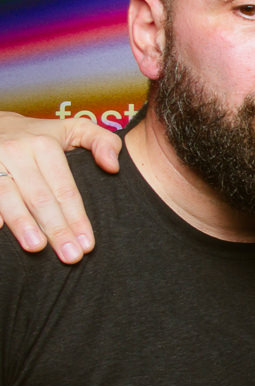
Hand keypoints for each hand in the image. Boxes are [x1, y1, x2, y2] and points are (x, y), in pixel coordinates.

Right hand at [0, 113, 118, 262]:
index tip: (88, 244)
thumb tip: (113, 167)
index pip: (65, 189)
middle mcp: (16, 152)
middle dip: (56, 229)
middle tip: (70, 256)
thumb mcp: (75, 129)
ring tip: (37, 248)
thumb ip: (103, 142)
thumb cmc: (41, 136)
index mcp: (44, 146)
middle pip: (40, 197)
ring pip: (8, 196)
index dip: (77, 218)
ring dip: (22, 224)